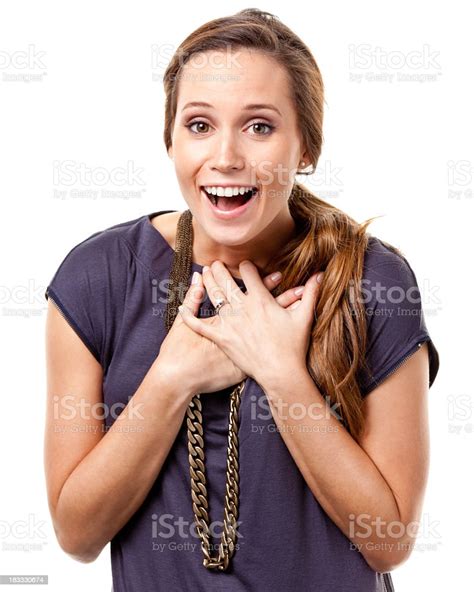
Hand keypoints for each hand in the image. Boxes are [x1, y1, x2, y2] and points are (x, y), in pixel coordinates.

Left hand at [178, 260, 323, 386]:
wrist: (281, 373)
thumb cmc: (293, 347)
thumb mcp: (304, 318)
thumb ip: (311, 294)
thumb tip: (321, 275)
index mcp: (261, 299)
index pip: (248, 272)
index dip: (246, 266)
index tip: (244, 266)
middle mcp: (243, 307)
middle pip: (225, 280)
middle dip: (219, 269)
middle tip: (214, 264)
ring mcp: (230, 322)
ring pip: (213, 296)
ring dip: (206, 282)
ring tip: (202, 274)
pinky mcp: (221, 338)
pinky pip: (200, 324)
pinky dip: (189, 315)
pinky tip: (182, 307)